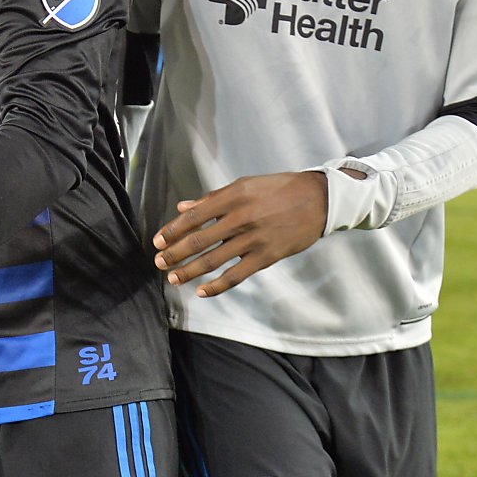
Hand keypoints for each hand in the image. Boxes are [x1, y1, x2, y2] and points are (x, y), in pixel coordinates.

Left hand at [152, 171, 327, 296]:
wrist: (319, 199)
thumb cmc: (279, 189)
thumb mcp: (244, 184)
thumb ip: (213, 198)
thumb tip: (183, 207)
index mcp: (233, 196)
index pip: (194, 216)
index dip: (172, 231)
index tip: (157, 241)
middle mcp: (240, 218)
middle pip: (200, 240)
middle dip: (175, 253)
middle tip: (159, 262)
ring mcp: (254, 239)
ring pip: (214, 259)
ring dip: (190, 271)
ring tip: (173, 278)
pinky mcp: (267, 256)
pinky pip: (237, 275)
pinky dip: (218, 285)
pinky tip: (202, 291)